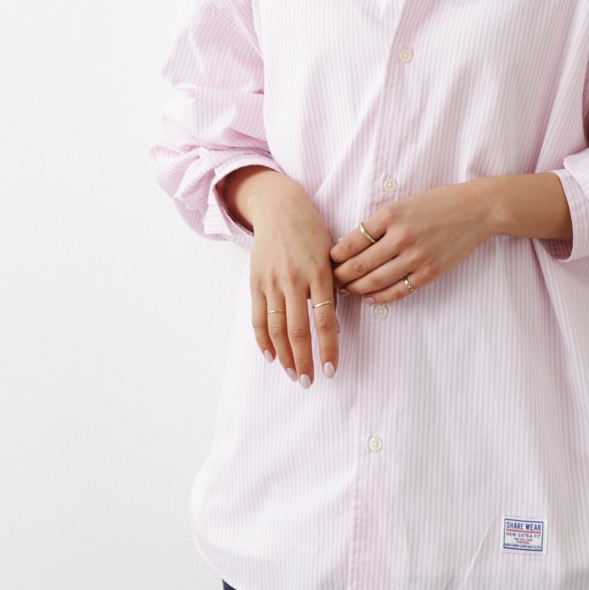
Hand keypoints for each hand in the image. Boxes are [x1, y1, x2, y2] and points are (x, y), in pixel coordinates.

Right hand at [220, 169, 338, 385]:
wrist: (280, 208)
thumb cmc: (311, 232)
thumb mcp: (330, 255)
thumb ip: (331, 289)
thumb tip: (333, 326)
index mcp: (319, 273)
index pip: (324, 319)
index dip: (327, 347)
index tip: (331, 370)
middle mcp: (294, 279)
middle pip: (297, 329)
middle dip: (304, 359)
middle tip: (309, 381)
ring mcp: (272, 281)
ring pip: (276, 328)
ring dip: (285, 356)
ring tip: (293, 374)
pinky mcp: (256, 281)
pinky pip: (259, 317)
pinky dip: (263, 339)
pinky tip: (270, 356)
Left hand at [330, 181, 492, 302]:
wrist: (475, 210)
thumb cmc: (438, 203)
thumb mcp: (403, 204)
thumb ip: (379, 223)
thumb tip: (352, 245)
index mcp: (390, 215)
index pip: (351, 242)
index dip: (335, 256)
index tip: (328, 261)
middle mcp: (401, 237)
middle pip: (359, 265)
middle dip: (340, 276)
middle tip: (330, 281)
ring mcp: (416, 258)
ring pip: (375, 281)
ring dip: (357, 289)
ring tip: (347, 291)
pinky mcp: (430, 273)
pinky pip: (399, 290)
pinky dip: (381, 297)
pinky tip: (372, 296)